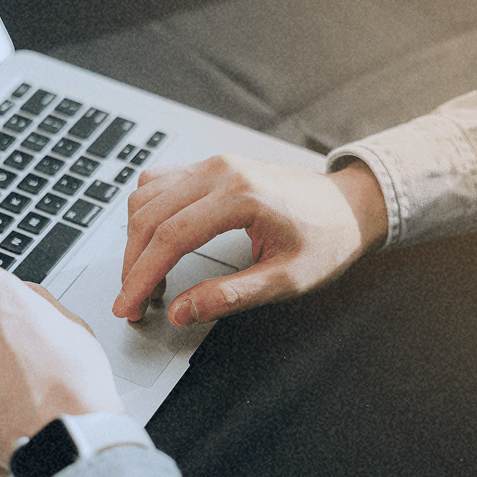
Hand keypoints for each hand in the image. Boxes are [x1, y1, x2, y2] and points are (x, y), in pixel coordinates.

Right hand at [113, 154, 387, 324]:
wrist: (349, 204)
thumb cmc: (326, 239)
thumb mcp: (286, 280)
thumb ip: (230, 297)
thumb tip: (181, 312)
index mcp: (240, 196)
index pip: (170, 237)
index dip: (141, 277)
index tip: (127, 307)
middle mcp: (220, 171)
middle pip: (149, 216)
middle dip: (132, 264)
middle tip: (130, 303)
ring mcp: (213, 164)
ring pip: (146, 196)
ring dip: (135, 239)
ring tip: (144, 279)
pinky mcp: (211, 166)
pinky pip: (159, 183)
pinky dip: (146, 214)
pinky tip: (153, 243)